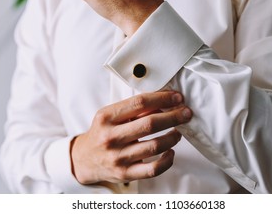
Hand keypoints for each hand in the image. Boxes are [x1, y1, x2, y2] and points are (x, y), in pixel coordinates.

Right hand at [70, 91, 191, 184]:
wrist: (84, 159)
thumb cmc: (102, 132)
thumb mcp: (110, 115)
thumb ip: (133, 109)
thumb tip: (164, 103)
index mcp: (107, 117)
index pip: (139, 103)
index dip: (162, 98)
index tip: (177, 98)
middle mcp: (111, 137)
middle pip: (150, 124)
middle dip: (174, 116)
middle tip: (187, 113)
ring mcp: (118, 157)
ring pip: (155, 146)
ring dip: (173, 137)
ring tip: (178, 132)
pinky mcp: (125, 174)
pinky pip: (153, 169)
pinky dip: (167, 161)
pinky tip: (171, 152)